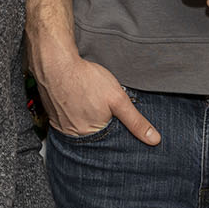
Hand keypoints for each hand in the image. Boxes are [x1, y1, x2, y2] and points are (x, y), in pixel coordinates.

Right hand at [26, 0, 158, 144]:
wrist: (55, 63)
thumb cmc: (85, 79)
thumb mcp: (118, 99)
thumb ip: (135, 121)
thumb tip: (154, 140)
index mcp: (91, 135)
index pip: (109, 144)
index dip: (117, 134)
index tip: (118, 121)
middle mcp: (74, 135)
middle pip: (95, 137)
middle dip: (102, 126)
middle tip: (101, 107)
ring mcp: (61, 126)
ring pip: (81, 128)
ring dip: (88, 120)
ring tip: (91, 103)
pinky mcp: (53, 116)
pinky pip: (68, 121)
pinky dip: (76, 114)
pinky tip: (79, 102)